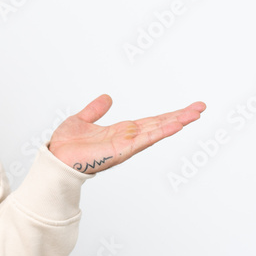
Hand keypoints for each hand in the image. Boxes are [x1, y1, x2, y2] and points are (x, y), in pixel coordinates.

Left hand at [48, 94, 205, 173]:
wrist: (54, 159)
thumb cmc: (65, 145)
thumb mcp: (82, 119)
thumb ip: (96, 110)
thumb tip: (107, 97)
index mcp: (121, 131)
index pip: (151, 121)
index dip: (169, 114)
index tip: (188, 108)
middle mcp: (127, 138)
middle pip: (159, 125)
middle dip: (180, 116)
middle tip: (201, 107)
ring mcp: (126, 145)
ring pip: (156, 131)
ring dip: (176, 122)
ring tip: (195, 113)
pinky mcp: (121, 150)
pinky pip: (144, 140)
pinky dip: (160, 132)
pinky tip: (176, 125)